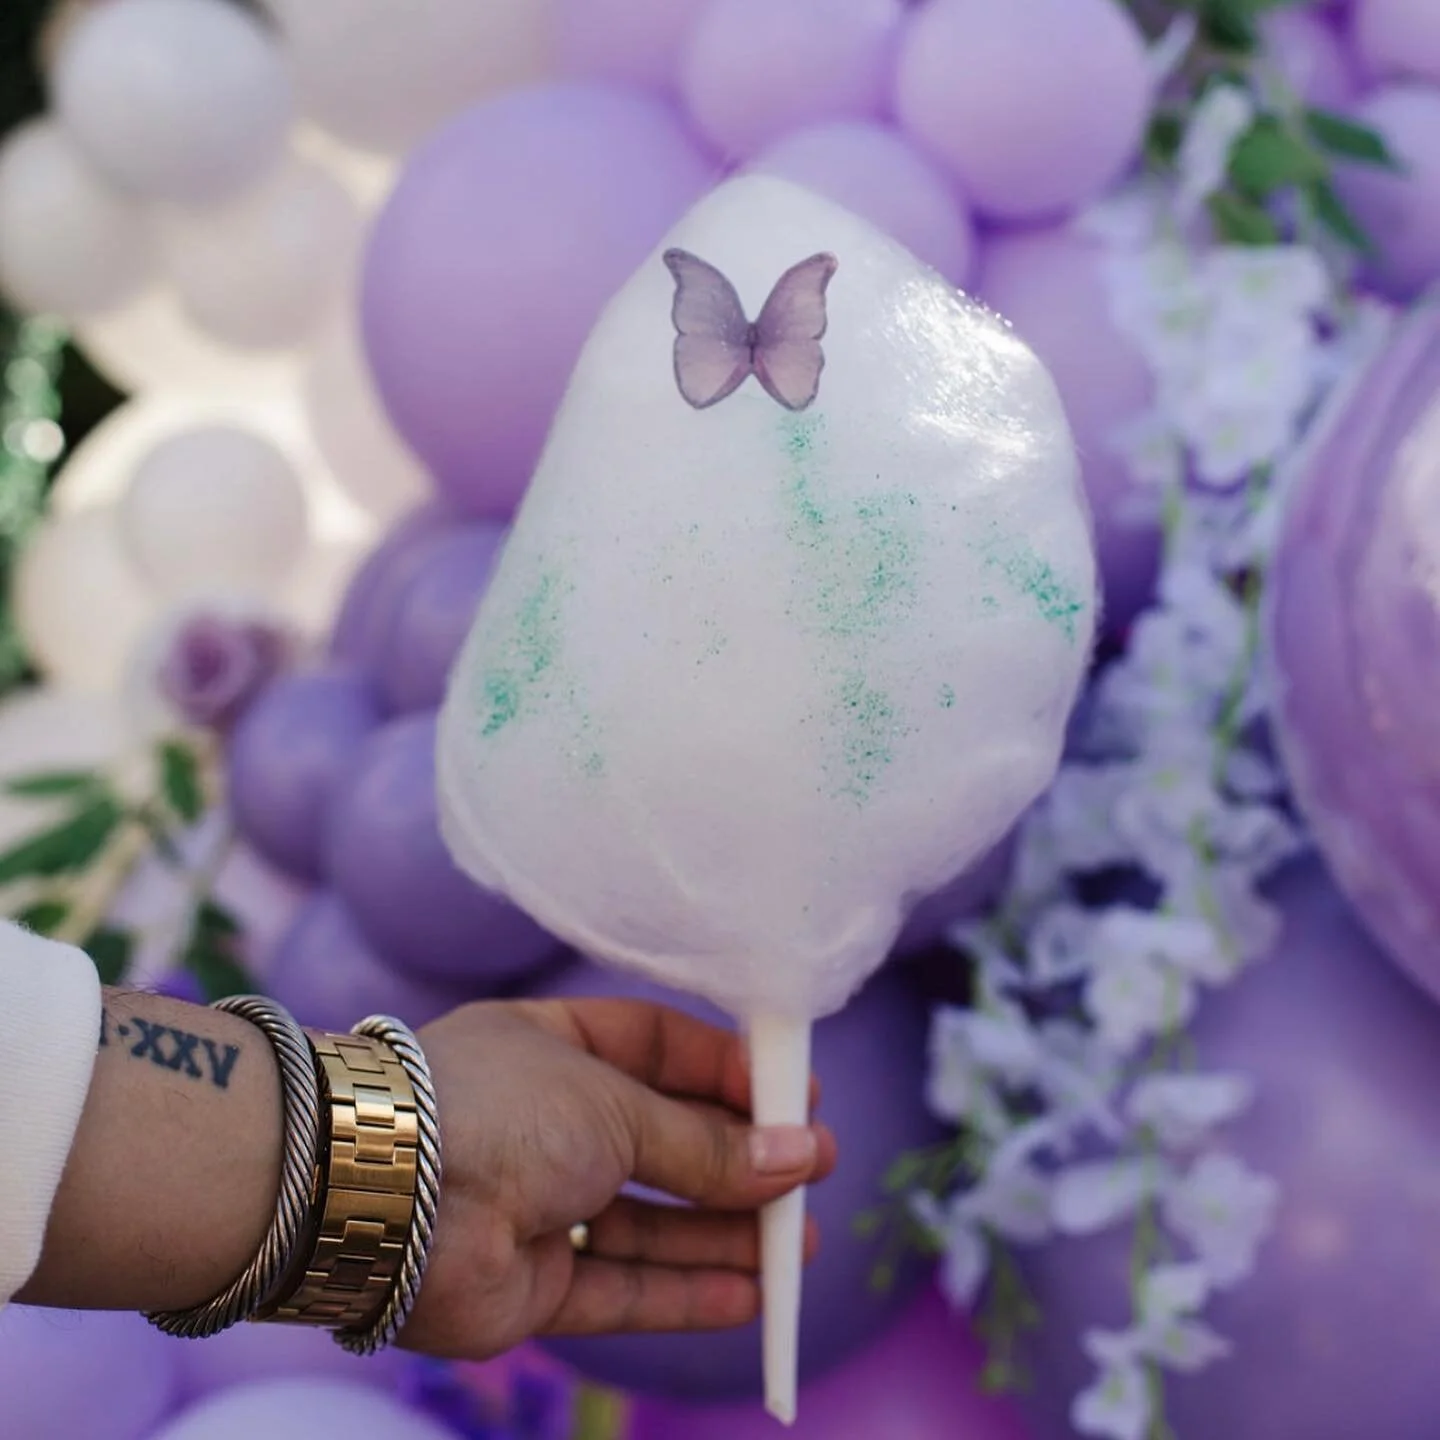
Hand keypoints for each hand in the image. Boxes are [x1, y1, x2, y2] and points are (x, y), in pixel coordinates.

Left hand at [401, 998, 835, 1359]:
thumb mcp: (617, 1104)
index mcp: (552, 1045)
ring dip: (724, 1232)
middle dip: (738, 1160)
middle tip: (812, 1177)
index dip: (727, 1071)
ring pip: (649, 1221)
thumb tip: (798, 1155)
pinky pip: (620, 1287)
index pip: (658, 1048)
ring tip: (798, 1245)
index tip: (795, 1096)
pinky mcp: (530, 1283)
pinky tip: (748, 1295)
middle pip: (661, 1139)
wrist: (384, 1198)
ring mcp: (536, 1204)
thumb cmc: (501, 1111)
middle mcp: (546, 1121)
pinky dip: (682, 1291)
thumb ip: (706, 1142)